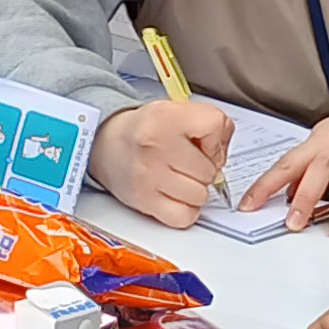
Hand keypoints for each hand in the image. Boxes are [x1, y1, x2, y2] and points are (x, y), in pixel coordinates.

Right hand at [94, 99, 233, 228]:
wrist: (106, 145)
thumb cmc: (146, 130)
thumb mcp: (176, 111)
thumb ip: (210, 122)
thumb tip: (222, 153)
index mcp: (166, 117)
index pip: (214, 125)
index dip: (216, 139)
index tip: (204, 143)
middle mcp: (155, 146)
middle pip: (210, 170)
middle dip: (205, 168)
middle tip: (187, 162)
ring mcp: (148, 176)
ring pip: (200, 196)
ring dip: (195, 190)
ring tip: (179, 177)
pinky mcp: (144, 201)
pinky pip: (184, 217)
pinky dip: (185, 211)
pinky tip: (176, 196)